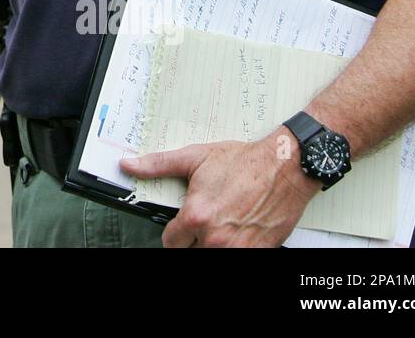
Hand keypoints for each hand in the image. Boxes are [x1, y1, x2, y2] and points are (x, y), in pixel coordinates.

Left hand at [119, 129, 319, 246]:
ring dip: (211, 247)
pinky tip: (238, 233)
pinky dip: (235, 249)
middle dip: (192, 241)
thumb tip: (130, 165)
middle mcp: (215, 237)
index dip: (174, 233)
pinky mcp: (258, 253)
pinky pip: (238, 258)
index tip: (180, 227)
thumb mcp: (195, 157)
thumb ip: (158, 164)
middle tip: (203, 225)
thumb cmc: (244, 162)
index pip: (170, 242)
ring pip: (211, 258)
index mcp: (196, 216)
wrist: (284, 168)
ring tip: (219, 229)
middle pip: (190, 253)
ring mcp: (237, 248)